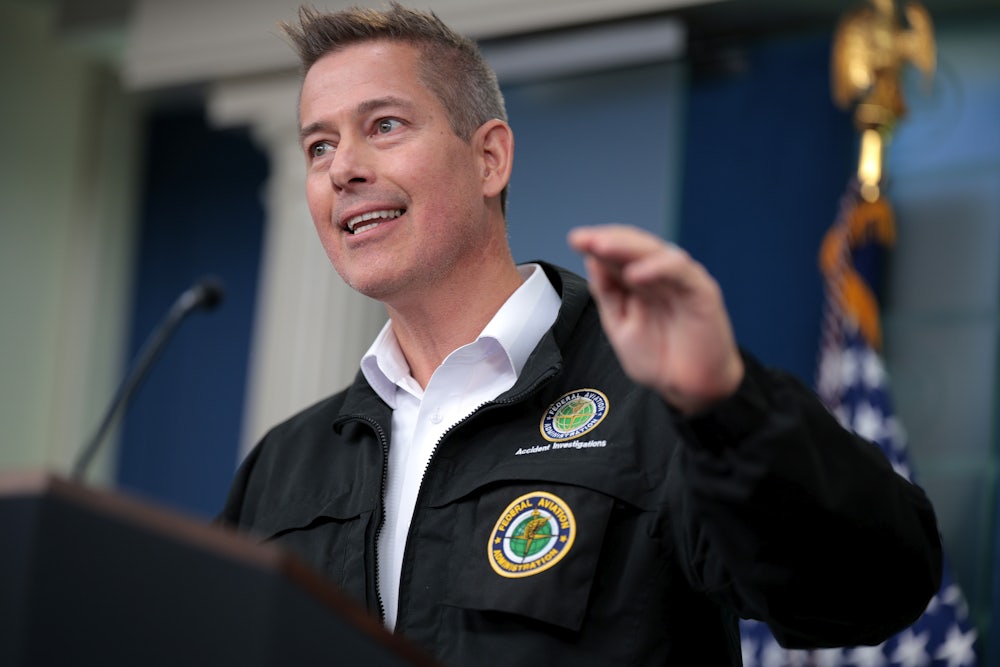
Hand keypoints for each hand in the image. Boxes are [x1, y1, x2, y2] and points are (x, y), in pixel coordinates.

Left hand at [568, 224, 743, 414]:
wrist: (688, 388)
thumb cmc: (659, 357)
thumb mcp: (620, 325)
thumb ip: (608, 293)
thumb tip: (593, 260)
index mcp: (638, 281)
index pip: (616, 255)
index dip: (596, 244)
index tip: (575, 240)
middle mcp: (659, 275)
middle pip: (633, 247)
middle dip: (607, 240)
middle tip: (583, 239)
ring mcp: (680, 280)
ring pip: (654, 252)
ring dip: (626, 247)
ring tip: (601, 247)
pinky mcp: (701, 290)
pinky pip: (679, 271)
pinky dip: (656, 268)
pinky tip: (635, 273)